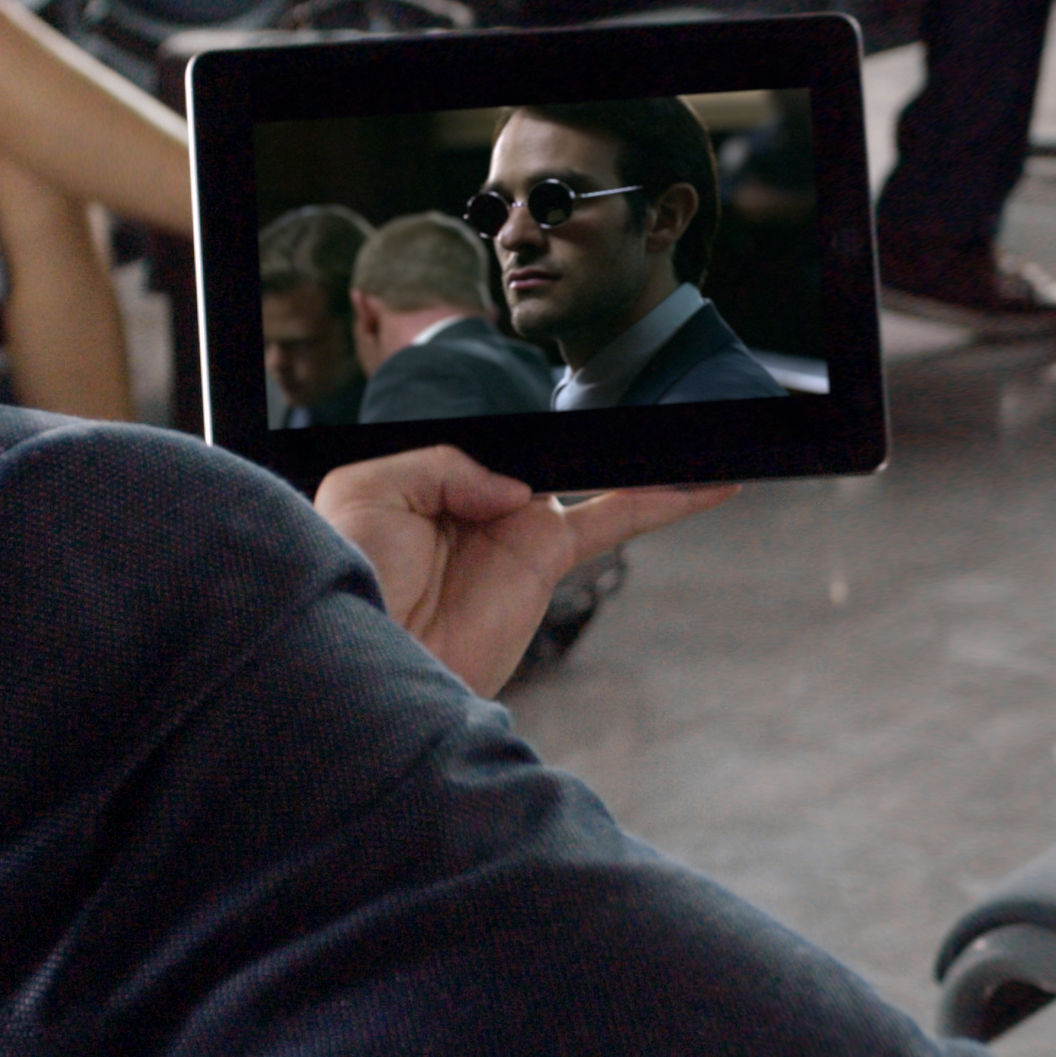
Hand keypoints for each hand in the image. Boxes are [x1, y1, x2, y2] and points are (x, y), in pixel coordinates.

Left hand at [316, 446, 734, 695]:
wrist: (370, 658)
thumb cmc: (351, 576)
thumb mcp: (369, 488)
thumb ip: (445, 463)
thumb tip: (517, 491)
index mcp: (430, 479)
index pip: (489, 438)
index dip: (522, 422)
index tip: (554, 398)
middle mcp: (479, 501)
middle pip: (548, 453)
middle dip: (592, 434)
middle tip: (647, 412)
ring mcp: (519, 531)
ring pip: (593, 481)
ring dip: (643, 460)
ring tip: (697, 440)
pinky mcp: (548, 560)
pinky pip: (615, 519)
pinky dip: (663, 501)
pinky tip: (705, 484)